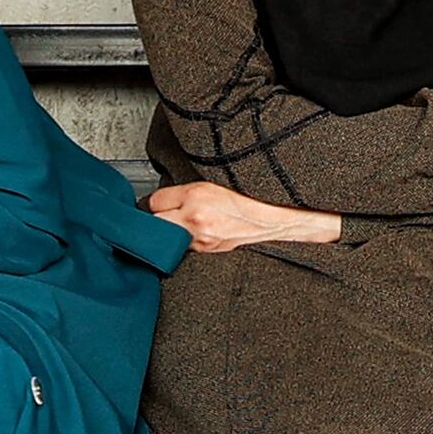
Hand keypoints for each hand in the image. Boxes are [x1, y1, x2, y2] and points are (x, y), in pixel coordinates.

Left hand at [140, 178, 344, 255]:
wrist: (278, 219)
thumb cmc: (253, 196)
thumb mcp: (218, 181)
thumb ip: (190, 190)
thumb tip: (166, 198)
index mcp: (197, 195)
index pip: (153, 202)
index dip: (158, 202)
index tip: (162, 202)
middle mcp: (196, 219)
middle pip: (154, 225)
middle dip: (158, 220)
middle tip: (166, 216)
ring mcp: (202, 240)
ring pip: (168, 240)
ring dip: (172, 233)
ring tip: (185, 226)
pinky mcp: (210, 252)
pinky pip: (186, 249)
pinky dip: (188, 243)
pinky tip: (199, 236)